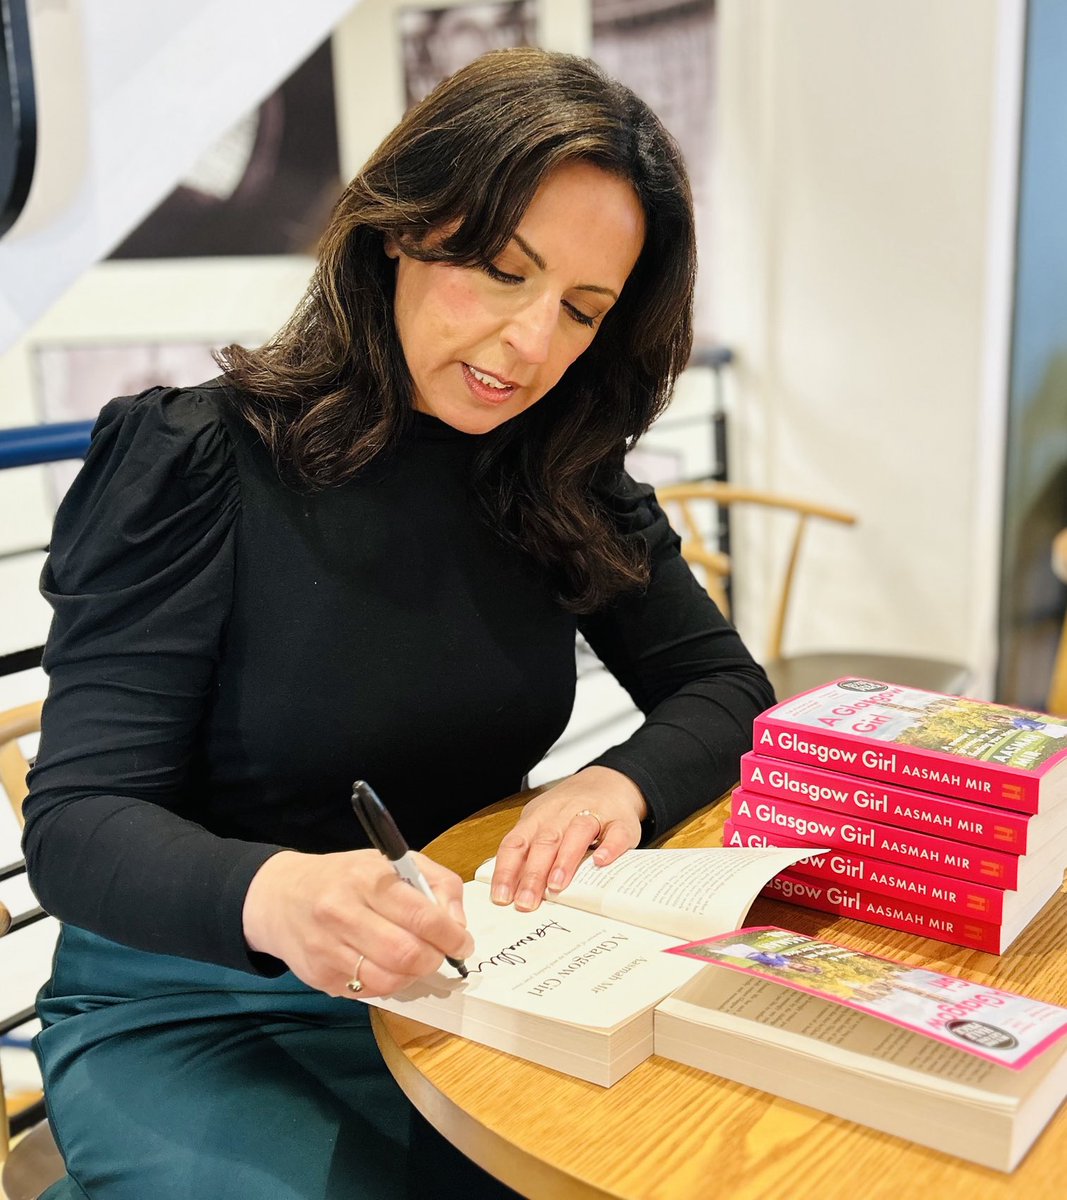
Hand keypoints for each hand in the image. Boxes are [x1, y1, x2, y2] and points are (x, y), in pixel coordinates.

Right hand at [242, 848, 472, 997]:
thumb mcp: (393, 862)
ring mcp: (328, 948)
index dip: (451, 936)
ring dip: (413, 976)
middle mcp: (343, 912)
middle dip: (435, 959)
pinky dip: (387, 984)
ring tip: (413, 961)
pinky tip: (385, 965)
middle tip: (439, 954)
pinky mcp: (319, 976)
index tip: (462, 942)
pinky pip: (368, 992)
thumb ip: (436, 884)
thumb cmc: (347, 877)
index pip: (422, 916)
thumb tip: (457, 924)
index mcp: (368, 878)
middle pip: (407, 954)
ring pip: (389, 980)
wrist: (282, 896)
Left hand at [489, 766, 646, 911]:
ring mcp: (594, 814)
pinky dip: (609, 847)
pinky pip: (616, 832)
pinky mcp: (621, 821)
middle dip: (533, 873)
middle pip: (545, 841)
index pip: (516, 843)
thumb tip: (510, 890)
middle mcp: (563, 813)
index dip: (507, 870)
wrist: (609, 782)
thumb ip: (529, 852)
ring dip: (565, 859)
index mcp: (538, 817)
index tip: (502, 897)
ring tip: (556, 885)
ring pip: (578, 832)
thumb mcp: (542, 823)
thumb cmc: (570, 810)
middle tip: (526, 901)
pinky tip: (601, 861)